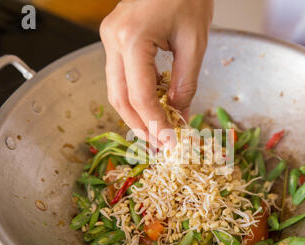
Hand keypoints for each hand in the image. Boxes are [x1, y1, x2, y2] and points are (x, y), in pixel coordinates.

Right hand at [100, 0, 212, 145]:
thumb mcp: (194, 42)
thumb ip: (186, 83)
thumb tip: (180, 114)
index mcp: (132, 39)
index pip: (140, 96)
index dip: (155, 124)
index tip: (170, 143)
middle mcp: (113, 40)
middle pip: (119, 98)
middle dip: (140, 126)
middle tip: (160, 145)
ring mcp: (110, 38)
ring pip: (116, 90)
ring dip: (135, 114)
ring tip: (157, 132)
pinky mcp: (114, 38)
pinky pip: (120, 76)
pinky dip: (135, 96)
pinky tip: (152, 107)